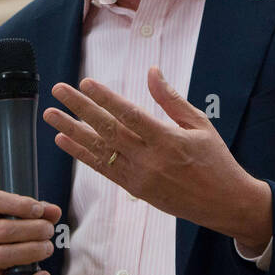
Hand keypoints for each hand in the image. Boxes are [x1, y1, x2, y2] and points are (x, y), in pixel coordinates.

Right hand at [0, 191, 61, 274]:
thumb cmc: (8, 244)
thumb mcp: (19, 224)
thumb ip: (39, 214)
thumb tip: (55, 211)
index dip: (17, 203)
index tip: (38, 210)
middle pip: (5, 230)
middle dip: (34, 229)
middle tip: (50, 231)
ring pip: (5, 255)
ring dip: (33, 250)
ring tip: (48, 249)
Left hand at [43, 66, 271, 249]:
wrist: (224, 203)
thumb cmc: (215, 159)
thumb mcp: (200, 124)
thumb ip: (171, 99)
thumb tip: (151, 71)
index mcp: (169, 140)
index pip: (130, 115)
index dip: (106, 98)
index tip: (86, 83)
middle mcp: (150, 159)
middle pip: (108, 130)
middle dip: (80, 108)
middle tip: (59, 90)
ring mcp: (139, 176)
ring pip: (99, 150)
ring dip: (72, 131)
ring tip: (51, 115)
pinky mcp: (135, 189)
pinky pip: (103, 169)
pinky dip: (82, 154)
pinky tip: (64, 140)